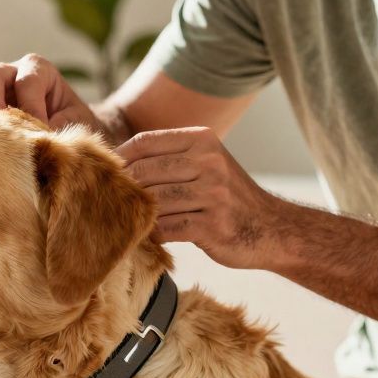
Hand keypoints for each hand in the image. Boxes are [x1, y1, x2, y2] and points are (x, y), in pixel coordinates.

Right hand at [0, 53, 101, 131]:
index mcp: (36, 69)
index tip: (38, 134)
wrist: (63, 133)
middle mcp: (7, 74)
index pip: (27, 82)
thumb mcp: (74, 123)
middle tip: (1, 136)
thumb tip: (34, 145)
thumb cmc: (71, 125)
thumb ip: (58, 129)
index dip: (31, 109)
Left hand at [117, 126, 283, 269]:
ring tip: (127, 221)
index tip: (104, 175)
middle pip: (144, 172)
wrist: (273, 228)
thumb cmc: (228, 197)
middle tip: (109, 204)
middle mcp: (209, 162)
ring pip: (153, 201)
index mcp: (203, 140)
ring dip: (137, 214)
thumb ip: (170, 159)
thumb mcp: (207, 163)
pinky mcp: (213, 225)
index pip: (144, 142)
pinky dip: (155, 234)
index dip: (118, 159)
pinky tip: (153, 237)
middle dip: (124, 190)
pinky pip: (167, 228)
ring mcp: (213, 194)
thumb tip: (116, 160)